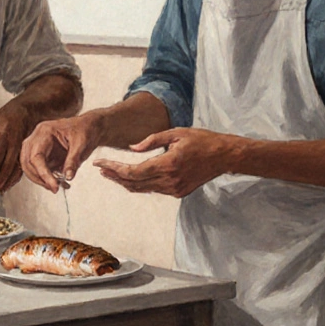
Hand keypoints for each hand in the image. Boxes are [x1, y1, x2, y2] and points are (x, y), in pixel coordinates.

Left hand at [0, 103, 32, 192]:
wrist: (26, 110)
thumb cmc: (4, 118)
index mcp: (0, 135)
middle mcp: (13, 143)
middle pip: (6, 166)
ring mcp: (22, 147)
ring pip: (15, 169)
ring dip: (8, 181)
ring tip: (0, 189)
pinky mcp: (29, 151)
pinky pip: (22, 167)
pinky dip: (16, 177)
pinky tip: (9, 183)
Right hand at [20, 112, 102, 192]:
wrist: (90, 126)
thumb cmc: (85, 129)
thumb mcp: (81, 144)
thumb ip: (73, 161)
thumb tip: (67, 177)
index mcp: (45, 131)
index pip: (36, 156)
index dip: (43, 173)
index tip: (54, 185)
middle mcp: (38, 137)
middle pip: (27, 161)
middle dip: (39, 177)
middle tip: (54, 188)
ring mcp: (39, 145)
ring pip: (29, 166)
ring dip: (40, 179)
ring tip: (56, 187)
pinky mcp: (43, 153)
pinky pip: (39, 168)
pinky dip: (46, 178)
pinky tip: (58, 183)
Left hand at [93, 128, 236, 197]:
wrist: (224, 156)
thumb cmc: (201, 140)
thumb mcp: (176, 133)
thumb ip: (152, 140)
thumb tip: (131, 148)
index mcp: (168, 164)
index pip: (133, 171)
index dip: (114, 169)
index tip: (100, 164)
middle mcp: (170, 181)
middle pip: (134, 183)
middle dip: (115, 176)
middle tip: (100, 169)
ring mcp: (174, 189)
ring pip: (142, 189)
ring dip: (125, 182)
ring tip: (110, 174)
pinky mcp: (178, 192)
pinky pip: (153, 189)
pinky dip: (139, 184)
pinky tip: (130, 178)